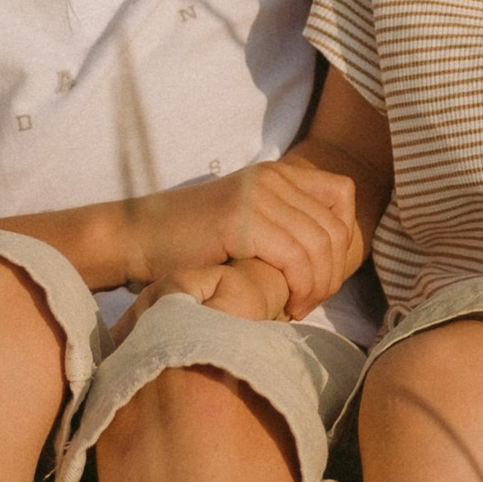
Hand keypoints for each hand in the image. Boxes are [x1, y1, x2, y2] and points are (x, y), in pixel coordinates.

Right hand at [131, 155, 356, 315]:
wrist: (138, 239)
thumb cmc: (192, 245)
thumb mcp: (249, 226)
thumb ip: (286, 229)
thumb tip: (333, 258)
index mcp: (278, 173)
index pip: (343, 194)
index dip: (343, 238)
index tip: (321, 273)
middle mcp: (272, 177)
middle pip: (335, 227)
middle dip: (331, 273)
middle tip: (310, 302)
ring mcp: (258, 195)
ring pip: (319, 247)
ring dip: (316, 287)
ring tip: (297, 308)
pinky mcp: (242, 219)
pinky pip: (295, 257)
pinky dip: (300, 288)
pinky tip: (287, 307)